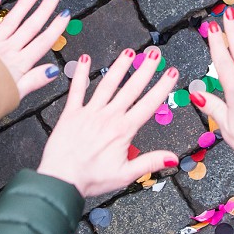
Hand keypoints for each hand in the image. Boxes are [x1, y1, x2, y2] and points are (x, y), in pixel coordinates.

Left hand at [0, 0, 70, 96]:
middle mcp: (7, 50)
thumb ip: (34, 81)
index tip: (65, 14)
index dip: (56, 27)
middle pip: (30, 26)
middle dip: (44, 10)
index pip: (43, 42)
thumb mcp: (15, 95)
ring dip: (25, 4)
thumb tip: (53, 71)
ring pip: (12, 20)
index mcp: (18, 64)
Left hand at [37, 46, 178, 196]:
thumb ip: (150, 162)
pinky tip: (85, 60)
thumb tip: (172, 157)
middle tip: (154, 54)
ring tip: (129, 52)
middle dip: (145, 70)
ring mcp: (89, 113)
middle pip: (130, 89)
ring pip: (107, 84)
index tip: (171, 72)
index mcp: (122, 130)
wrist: (60, 180)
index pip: (148, 104)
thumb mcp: (125, 175)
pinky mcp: (71, 114)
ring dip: (119, 67)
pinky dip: (81, 74)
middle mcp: (107, 117)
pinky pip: (76, 90)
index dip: (162, 87)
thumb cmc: (90, 179)